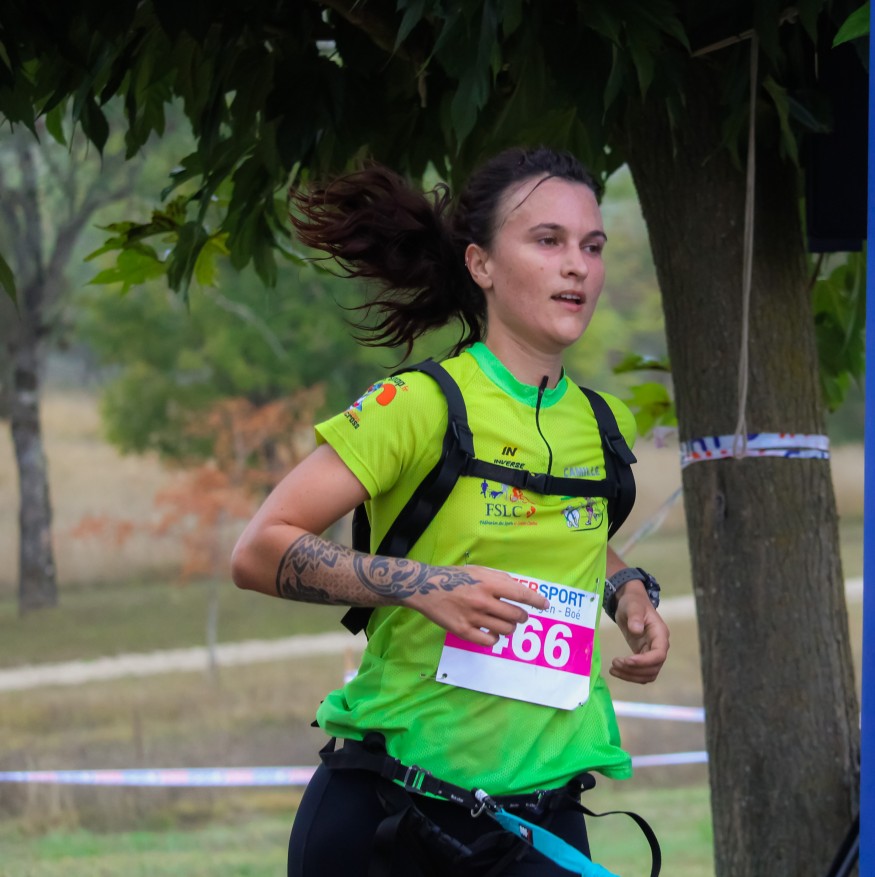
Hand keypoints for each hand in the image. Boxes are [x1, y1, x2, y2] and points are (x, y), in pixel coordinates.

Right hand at [405, 565, 548, 645]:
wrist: (425, 587)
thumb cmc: (455, 576)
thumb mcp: (479, 570)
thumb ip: (500, 579)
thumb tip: (520, 589)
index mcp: (488, 583)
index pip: (520, 594)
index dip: (536, 601)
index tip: (545, 605)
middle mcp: (483, 600)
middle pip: (516, 615)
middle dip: (522, 617)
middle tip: (520, 616)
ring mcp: (473, 617)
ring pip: (505, 630)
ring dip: (510, 628)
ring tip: (505, 624)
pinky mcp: (462, 630)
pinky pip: (488, 641)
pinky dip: (495, 639)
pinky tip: (492, 634)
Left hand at [609, 580, 669, 683]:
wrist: (631, 603)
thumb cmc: (633, 603)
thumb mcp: (633, 606)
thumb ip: (635, 617)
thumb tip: (636, 630)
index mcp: (660, 634)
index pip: (659, 655)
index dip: (644, 661)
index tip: (627, 660)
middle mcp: (659, 646)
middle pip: (653, 668)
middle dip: (634, 669)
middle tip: (615, 663)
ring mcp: (652, 653)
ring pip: (647, 674)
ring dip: (631, 675)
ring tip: (613, 669)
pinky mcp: (643, 656)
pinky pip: (640, 672)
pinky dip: (629, 675)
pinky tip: (615, 670)